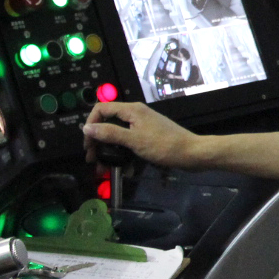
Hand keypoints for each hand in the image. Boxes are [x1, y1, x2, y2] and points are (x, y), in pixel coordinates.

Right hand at [84, 101, 205, 168]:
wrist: (191, 153)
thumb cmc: (164, 145)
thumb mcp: (134, 140)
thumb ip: (110, 133)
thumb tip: (87, 128)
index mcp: (132, 110)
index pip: (102, 109)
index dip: (91, 124)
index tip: (88, 144)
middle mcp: (136, 114)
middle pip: (108, 123)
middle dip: (98, 142)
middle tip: (93, 159)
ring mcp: (142, 125)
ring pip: (118, 136)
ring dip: (110, 151)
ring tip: (104, 168)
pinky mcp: (148, 136)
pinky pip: (130, 143)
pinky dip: (124, 154)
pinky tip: (125, 169)